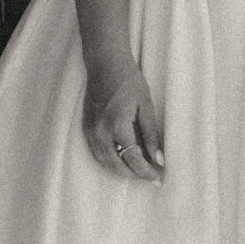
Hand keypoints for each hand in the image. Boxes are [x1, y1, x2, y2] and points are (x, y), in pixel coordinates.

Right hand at [82, 53, 164, 181]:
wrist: (105, 64)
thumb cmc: (129, 81)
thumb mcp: (146, 106)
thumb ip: (151, 135)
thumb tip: (159, 159)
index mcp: (117, 126)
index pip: (133, 159)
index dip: (147, 171)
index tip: (159, 178)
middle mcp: (100, 132)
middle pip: (117, 166)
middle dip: (135, 175)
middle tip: (151, 177)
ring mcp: (90, 131)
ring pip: (105, 163)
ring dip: (122, 171)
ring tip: (139, 172)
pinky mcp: (85, 128)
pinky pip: (97, 153)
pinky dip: (110, 162)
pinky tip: (123, 161)